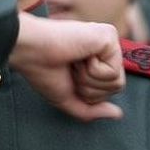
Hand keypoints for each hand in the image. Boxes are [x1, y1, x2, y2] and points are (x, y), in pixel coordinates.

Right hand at [9, 13, 124, 120]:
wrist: (30, 51)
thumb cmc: (43, 71)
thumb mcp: (67, 98)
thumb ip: (91, 110)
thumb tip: (118, 114)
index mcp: (96, 59)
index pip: (109, 90)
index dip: (87, 93)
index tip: (67, 74)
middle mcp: (105, 49)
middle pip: (117, 88)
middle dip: (89, 88)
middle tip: (70, 69)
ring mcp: (108, 41)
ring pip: (117, 83)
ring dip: (88, 80)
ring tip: (74, 62)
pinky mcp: (110, 36)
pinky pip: (113, 73)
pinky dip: (92, 71)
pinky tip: (79, 55)